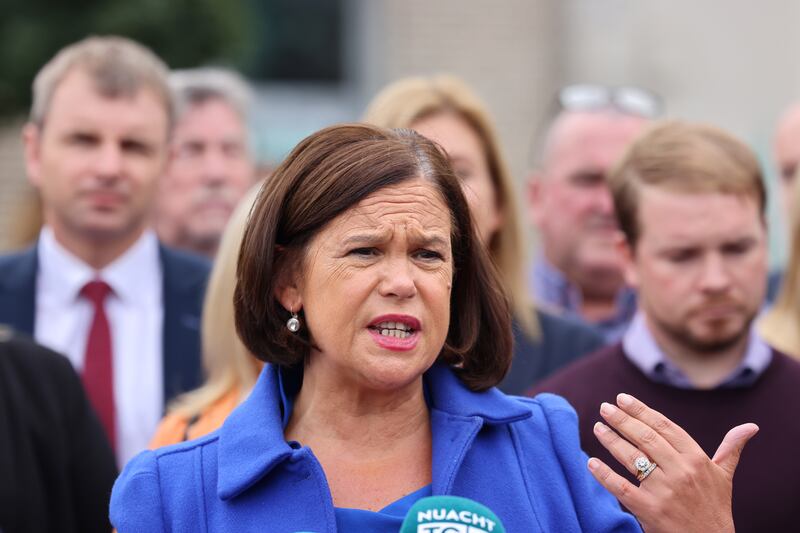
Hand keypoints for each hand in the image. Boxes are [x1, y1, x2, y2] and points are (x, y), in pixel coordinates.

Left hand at [586, 392, 757, 532]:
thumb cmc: (716, 508)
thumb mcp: (724, 477)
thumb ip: (731, 449)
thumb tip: (750, 427)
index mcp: (696, 459)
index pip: (664, 426)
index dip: (642, 410)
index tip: (622, 399)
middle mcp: (681, 471)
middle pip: (645, 437)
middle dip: (621, 420)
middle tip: (604, 408)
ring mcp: (665, 491)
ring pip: (631, 458)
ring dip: (610, 440)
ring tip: (597, 428)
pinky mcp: (650, 510)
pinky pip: (621, 488)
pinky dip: (604, 474)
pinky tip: (591, 463)